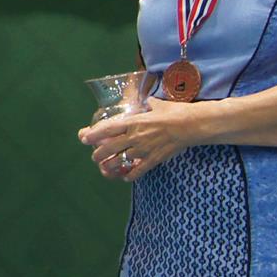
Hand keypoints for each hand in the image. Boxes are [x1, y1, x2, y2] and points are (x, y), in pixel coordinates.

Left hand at [78, 99, 201, 181]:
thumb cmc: (175, 112)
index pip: (108, 129)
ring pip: (121, 161)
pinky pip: (138, 170)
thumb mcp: (158, 104)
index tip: (85, 138)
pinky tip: (125, 177)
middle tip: (95, 156)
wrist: (192, 125)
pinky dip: (130, 175)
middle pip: (109, 148)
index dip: (94, 135)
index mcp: (134, 121)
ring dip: (111, 166)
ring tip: (106, 168)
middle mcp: (135, 136)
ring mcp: (144, 149)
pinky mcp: (154, 159)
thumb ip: (149, 104)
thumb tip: (148, 99)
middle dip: (98, 154)